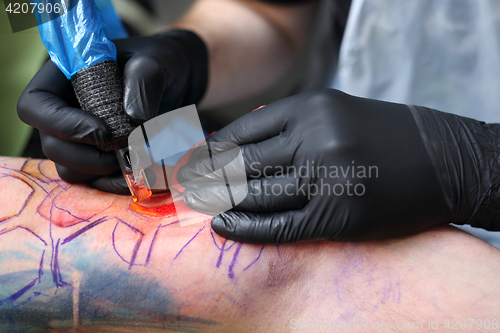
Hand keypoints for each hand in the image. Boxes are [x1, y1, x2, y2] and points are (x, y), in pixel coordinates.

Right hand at [17, 30, 207, 193]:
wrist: (177, 82)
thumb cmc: (158, 63)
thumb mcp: (155, 60)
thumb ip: (144, 80)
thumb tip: (134, 117)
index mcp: (64, 79)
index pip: (35, 104)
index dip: (61, 125)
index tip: (102, 132)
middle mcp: (66, 112)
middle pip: (52, 146)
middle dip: (88, 158)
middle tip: (126, 152)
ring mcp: (81, 139)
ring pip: (73, 170)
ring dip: (104, 174)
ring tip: (140, 162)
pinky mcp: (101, 159)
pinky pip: (97, 182)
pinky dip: (119, 183)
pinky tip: (144, 174)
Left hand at [178, 89, 499, 242]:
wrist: (441, 158)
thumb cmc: (381, 133)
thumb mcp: (333, 111)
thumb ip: (285, 124)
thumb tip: (234, 139)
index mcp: (311, 108)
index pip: (242, 131)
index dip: (211, 149)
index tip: (193, 161)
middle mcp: (317, 138)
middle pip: (242, 163)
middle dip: (209, 178)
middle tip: (188, 188)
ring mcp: (329, 178)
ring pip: (258, 194)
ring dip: (224, 202)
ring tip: (204, 206)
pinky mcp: (341, 214)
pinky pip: (281, 224)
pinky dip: (247, 227)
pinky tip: (225, 226)